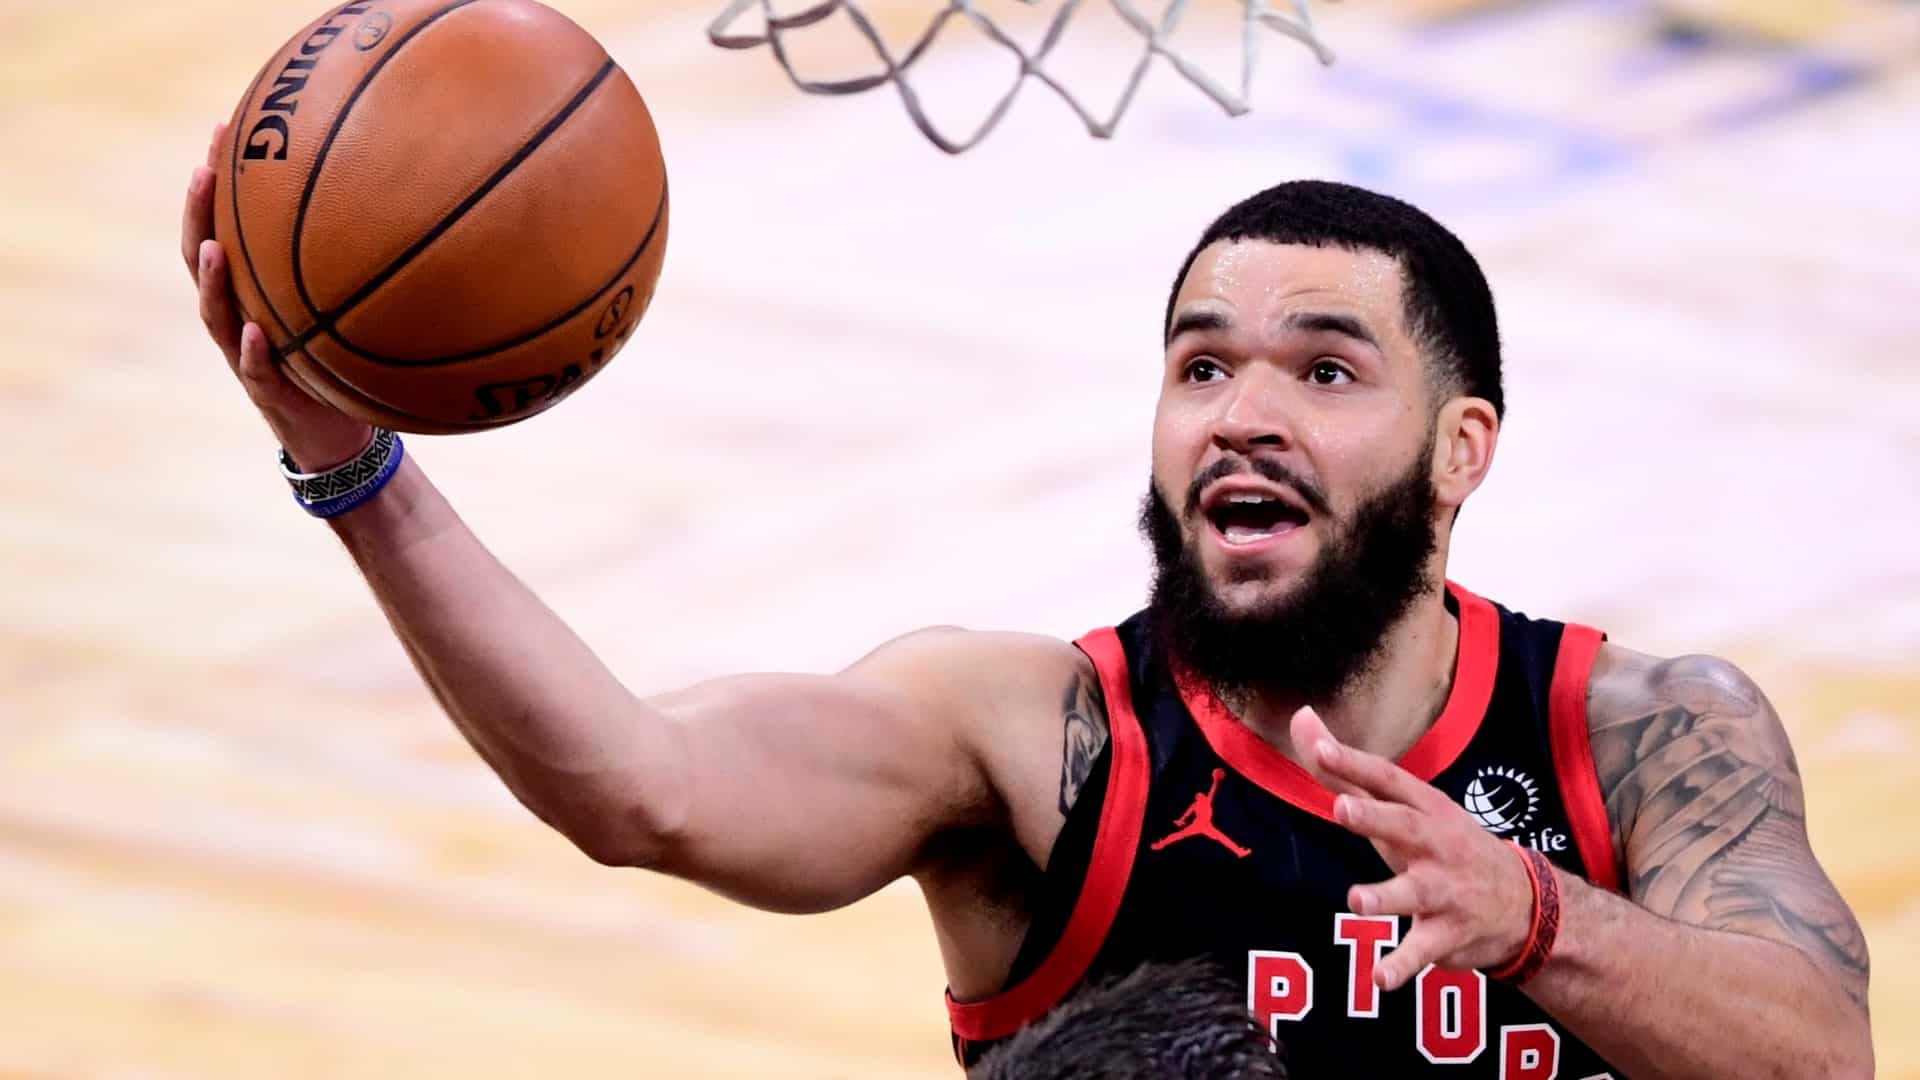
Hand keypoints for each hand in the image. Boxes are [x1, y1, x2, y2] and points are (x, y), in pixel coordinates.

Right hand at [183, 120, 372, 470]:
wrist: (345, 437)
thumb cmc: (347, 364)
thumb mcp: (354, 308)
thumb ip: (364, 264)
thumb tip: (415, 200)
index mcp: (254, 291)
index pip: (226, 226)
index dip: (219, 181)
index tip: (223, 127)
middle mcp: (239, 317)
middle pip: (202, 259)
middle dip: (200, 215)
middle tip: (202, 172)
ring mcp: (246, 356)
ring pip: (215, 314)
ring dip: (212, 281)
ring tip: (214, 248)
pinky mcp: (269, 394)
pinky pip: (257, 370)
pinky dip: (252, 351)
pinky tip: (253, 332)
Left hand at [1291, 706, 1534, 990]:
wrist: (1524, 904)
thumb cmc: (1443, 844)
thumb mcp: (1404, 806)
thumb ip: (1346, 770)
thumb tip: (1300, 718)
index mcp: (1425, 808)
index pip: (1388, 780)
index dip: (1354, 763)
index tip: (1318, 747)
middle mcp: (1436, 845)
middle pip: (1405, 827)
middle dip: (1375, 818)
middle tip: (1342, 810)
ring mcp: (1444, 891)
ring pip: (1414, 893)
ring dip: (1386, 896)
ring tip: (1356, 901)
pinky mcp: (1445, 934)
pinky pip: (1421, 951)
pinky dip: (1401, 966)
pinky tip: (1379, 978)